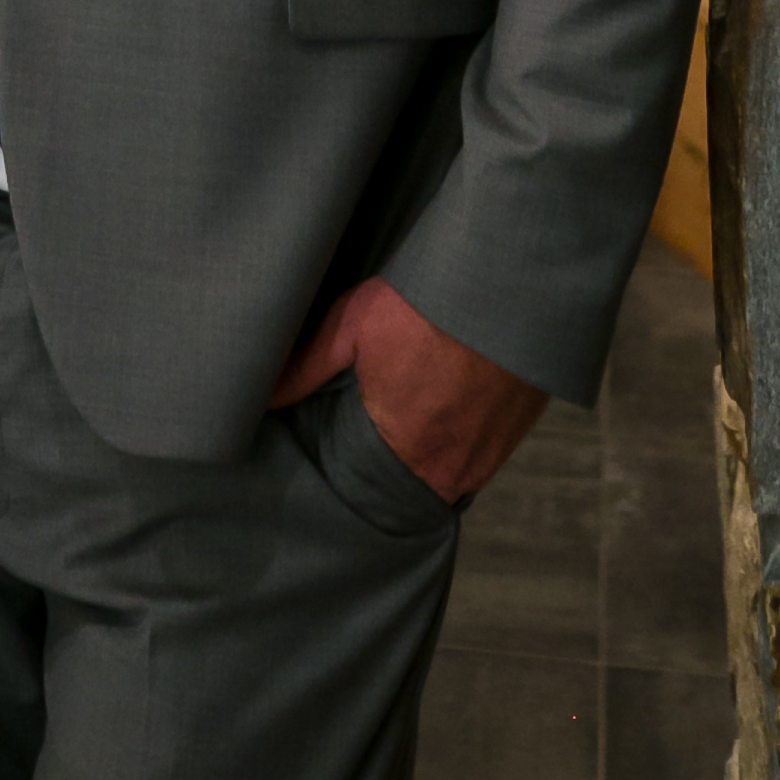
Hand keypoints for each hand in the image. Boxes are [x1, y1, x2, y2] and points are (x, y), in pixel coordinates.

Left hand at [270, 279, 547, 503]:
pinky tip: (447, 409)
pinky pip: (478, 459)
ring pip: (447, 478)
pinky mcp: (514, 436)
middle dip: (390, 474)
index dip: (354, 482)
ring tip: (411, 424)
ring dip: (429, 459)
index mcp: (403, 450)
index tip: (341, 464)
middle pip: (409, 492)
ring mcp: (487, 457)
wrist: (504, 284)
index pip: (368, 496)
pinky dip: (460, 442)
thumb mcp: (353, 325)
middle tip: (375, 442)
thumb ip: (307, 367)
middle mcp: (449, 469)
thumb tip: (265, 397)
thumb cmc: (423, 304)